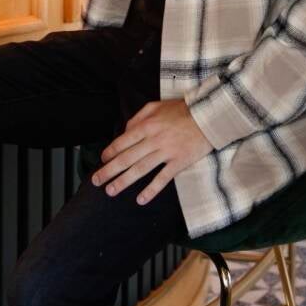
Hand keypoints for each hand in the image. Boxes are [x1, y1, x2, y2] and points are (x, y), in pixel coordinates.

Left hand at [92, 99, 212, 204]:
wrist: (209, 117)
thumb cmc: (181, 110)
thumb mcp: (156, 106)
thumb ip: (138, 117)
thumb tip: (125, 131)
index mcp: (146, 126)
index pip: (122, 142)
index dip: (110, 153)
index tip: (102, 161)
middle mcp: (153, 140)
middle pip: (126, 158)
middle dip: (109, 170)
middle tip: (96, 181)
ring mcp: (166, 153)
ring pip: (140, 170)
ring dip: (123, 182)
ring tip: (111, 191)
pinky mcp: (179, 162)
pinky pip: (162, 179)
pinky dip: (151, 190)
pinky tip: (140, 200)